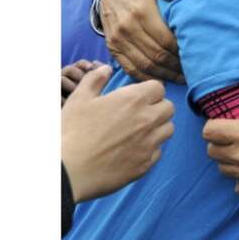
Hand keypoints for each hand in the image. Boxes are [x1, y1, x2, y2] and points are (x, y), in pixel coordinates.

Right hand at [61, 65, 175, 203]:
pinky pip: (158, 152)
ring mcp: (148, 143)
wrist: (69, 171)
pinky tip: (134, 150)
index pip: (159, 88)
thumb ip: (95, 79)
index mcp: (133, 100)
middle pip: (169, 108)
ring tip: (140, 130)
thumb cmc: (72, 131)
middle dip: (158, 107)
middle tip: (141, 113)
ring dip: (158, 127)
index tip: (137, 97)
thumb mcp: (79, 98)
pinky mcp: (145, 164)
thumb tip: (106, 69)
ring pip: (168, 129)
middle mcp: (147, 120)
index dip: (149, 90)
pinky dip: (150, 149)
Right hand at [101, 0, 184, 82]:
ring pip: (145, 65)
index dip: (179, 50)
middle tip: (191, 70)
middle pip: (156, 54)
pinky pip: (131, 69)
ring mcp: (119, 40)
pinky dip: (147, 78)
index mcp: (141, 12)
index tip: (192, 54)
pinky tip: (161, 80)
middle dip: (175, 65)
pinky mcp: (113, 49)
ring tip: (180, 77)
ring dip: (165, 74)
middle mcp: (128, 28)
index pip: (165, 39)